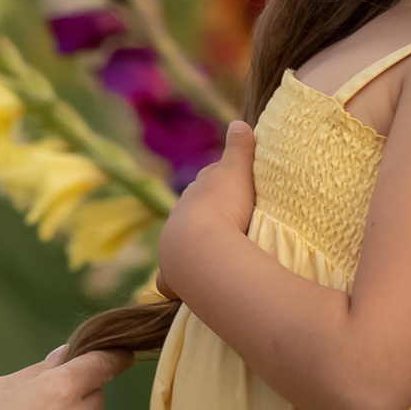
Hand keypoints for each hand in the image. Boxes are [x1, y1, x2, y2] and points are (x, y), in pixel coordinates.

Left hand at [155, 118, 255, 300]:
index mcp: (197, 191)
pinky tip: (182, 287)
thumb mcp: (238, 172)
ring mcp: (173, 245)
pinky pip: (171, 278)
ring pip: (181, 240)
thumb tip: (239, 122)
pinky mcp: (172, 274)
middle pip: (194, 210)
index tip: (236, 188)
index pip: (209, 181)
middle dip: (207, 214)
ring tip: (213, 253)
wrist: (200, 248)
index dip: (223, 184)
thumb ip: (239, 149)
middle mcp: (180, 215)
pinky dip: (175, 281)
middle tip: (229, 222)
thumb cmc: (225, 207)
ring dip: (195, 245)